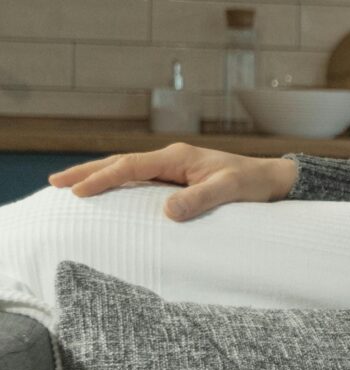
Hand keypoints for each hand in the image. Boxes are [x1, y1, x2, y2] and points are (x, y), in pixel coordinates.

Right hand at [49, 143, 299, 221]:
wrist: (274, 179)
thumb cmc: (254, 184)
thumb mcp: (230, 190)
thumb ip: (201, 199)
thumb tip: (167, 212)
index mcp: (178, 157)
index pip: (131, 166)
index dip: (103, 178)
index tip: (78, 191)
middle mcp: (172, 159)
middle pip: (121, 163)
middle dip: (87, 172)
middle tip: (54, 182)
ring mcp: (174, 168)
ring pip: (127, 169)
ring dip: (99, 175)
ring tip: (69, 185)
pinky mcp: (178, 179)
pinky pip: (140, 179)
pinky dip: (118, 182)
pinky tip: (107, 191)